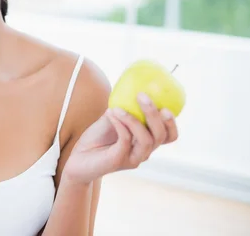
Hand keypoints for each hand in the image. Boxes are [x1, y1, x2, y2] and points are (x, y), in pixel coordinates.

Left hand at [62, 93, 178, 184]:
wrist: (77, 158)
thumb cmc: (96, 139)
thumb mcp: (111, 119)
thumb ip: (123, 108)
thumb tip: (130, 88)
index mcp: (145, 142)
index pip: (169, 136)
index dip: (171, 123)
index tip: (165, 106)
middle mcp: (143, 152)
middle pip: (161, 136)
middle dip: (154, 114)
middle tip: (142, 96)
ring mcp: (132, 159)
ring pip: (146, 140)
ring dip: (133, 119)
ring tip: (118, 108)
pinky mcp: (118, 161)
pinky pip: (125, 141)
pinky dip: (120, 125)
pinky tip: (111, 114)